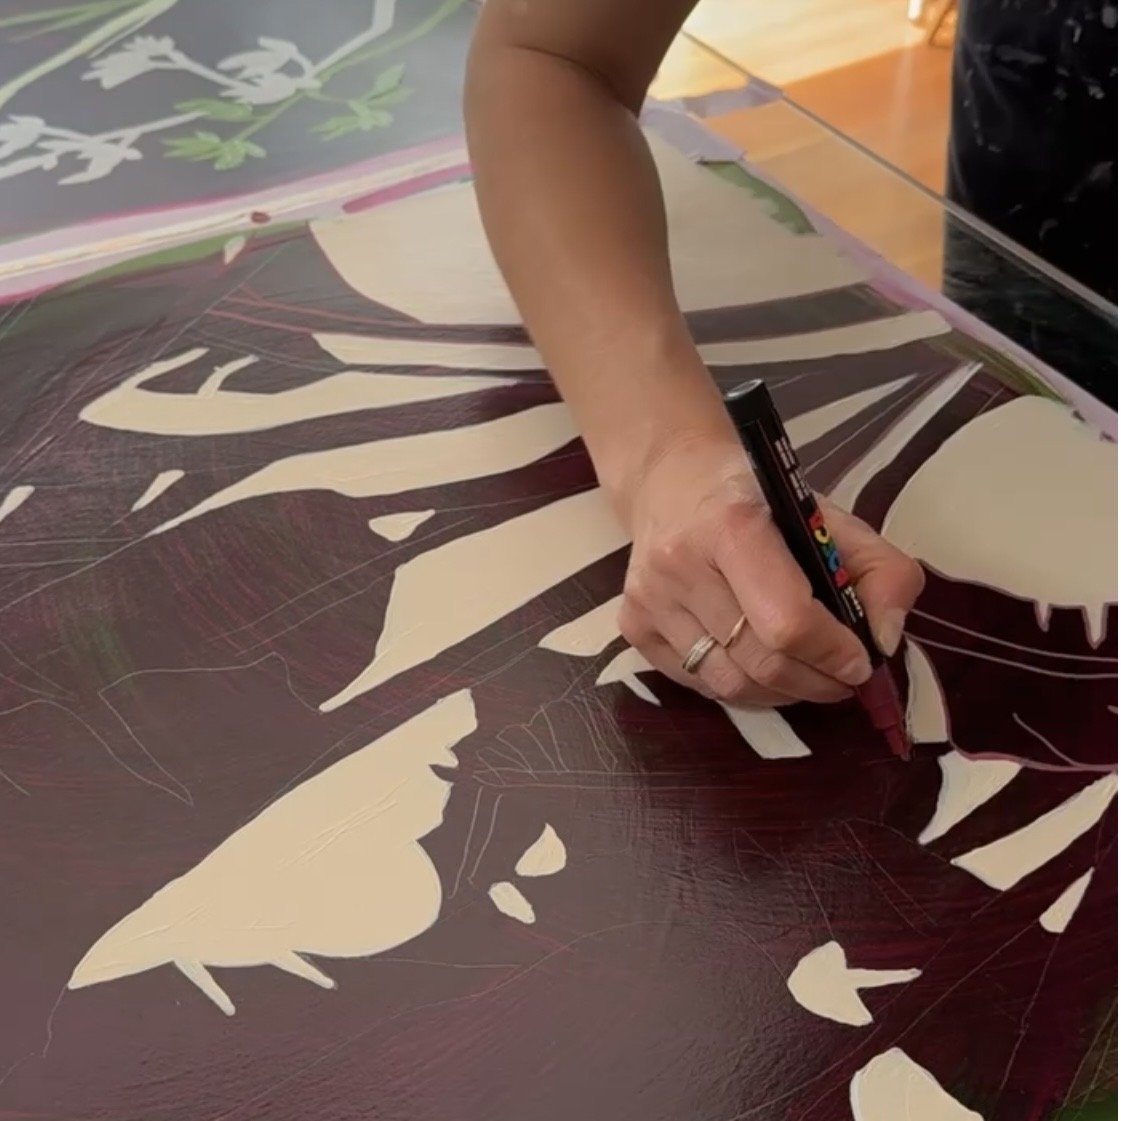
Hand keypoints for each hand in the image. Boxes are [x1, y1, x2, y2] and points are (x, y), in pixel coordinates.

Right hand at [616, 431, 924, 705]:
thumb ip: (881, 571)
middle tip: (843, 679)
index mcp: (731, 525)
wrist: (672, 479)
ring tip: (805, 675)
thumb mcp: (830, 516)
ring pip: (728, 684)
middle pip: (759, 661)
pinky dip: (739, 687)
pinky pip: (697, 684)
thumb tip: (884, 641)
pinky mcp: (633, 625)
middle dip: (816, 682)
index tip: (861, 660)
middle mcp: (679, 564)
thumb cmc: (758, 498)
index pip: (787, 621)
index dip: (832, 653)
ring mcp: (649, 599)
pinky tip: (756, 663)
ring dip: (781, 692)